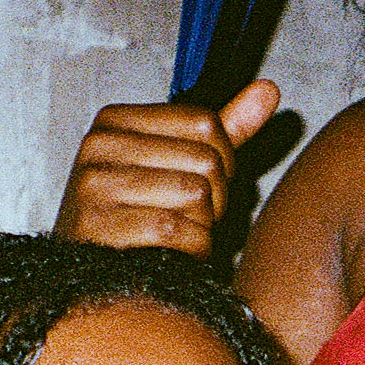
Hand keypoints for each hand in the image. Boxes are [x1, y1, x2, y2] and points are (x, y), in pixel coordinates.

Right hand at [53, 80, 281, 252]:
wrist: (95, 273)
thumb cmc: (142, 216)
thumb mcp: (181, 163)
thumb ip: (225, 128)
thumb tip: (270, 90)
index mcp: (117, 120)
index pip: (206, 123)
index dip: (223, 161)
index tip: (204, 183)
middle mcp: (99, 145)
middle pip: (206, 160)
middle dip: (215, 199)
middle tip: (191, 217)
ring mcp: (94, 184)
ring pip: (196, 194)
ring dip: (203, 226)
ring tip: (180, 234)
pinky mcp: (97, 226)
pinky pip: (177, 230)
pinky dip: (192, 249)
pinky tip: (175, 254)